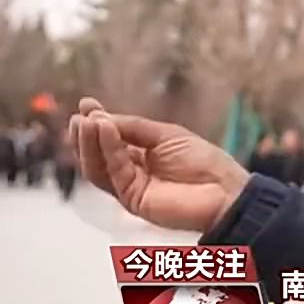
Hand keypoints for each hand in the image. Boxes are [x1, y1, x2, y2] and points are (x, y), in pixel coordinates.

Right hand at [69, 97, 249, 232]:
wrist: (225, 190)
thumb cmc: (204, 162)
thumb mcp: (166, 135)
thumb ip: (134, 128)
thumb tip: (100, 118)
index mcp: (143, 155)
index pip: (113, 139)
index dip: (99, 122)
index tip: (86, 104)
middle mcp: (133, 172)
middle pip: (100, 155)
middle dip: (87, 134)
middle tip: (78, 116)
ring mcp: (131, 187)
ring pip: (99, 166)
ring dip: (90, 142)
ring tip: (86, 122)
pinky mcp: (132, 199)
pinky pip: (114, 172)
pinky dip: (107, 149)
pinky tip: (104, 130)